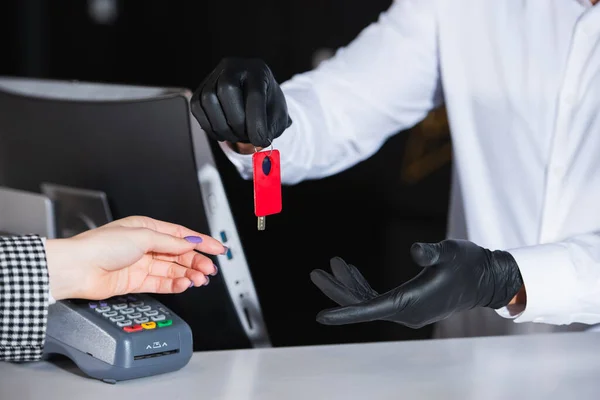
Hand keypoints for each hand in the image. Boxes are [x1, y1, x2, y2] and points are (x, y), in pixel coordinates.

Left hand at [45, 216, 226, 300]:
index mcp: (147, 228)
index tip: (218, 248)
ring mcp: (141, 264)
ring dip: (189, 274)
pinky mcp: (136, 282)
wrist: (78, 269)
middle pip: (179, 254)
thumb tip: (190, 243)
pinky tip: (185, 284)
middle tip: (210, 269)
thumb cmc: (101, 245)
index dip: (202, 241)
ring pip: (173, 270)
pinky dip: (176, 285)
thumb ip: (170, 242)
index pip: (181, 235)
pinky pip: (162, 283)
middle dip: (197, 261)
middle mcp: (145, 246)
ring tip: (200, 279)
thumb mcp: (143, 236)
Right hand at [191, 58, 291, 147]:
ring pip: (208, 99)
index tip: (260, 141)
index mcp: (258, 71)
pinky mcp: (201, 88)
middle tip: (246, 136)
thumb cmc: (267, 107)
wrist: (254, 99)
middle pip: (227, 89)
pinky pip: (197, 107)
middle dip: (236, 122)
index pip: (255, 94)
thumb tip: (260, 141)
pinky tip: (222, 133)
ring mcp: (215, 75)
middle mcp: (234, 67)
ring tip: (235, 136)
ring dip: (221, 126)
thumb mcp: (278, 116)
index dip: (257, 122)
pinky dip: (209, 126)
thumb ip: (272, 128)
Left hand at [310, 239, 523, 327]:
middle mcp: (406, 312)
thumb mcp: (451, 251)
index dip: (344, 312)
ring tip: (333, 263)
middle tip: (315, 273)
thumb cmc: (469, 263)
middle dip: (338, 290)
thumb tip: (416, 250)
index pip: (370, 310)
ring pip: (368, 302)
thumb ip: (432, 252)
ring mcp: (407, 311)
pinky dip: (364, 286)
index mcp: (410, 303)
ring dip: (350, 285)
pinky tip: (352, 272)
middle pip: (363, 305)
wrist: (487, 278)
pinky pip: (378, 299)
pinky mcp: (410, 305)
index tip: (321, 317)